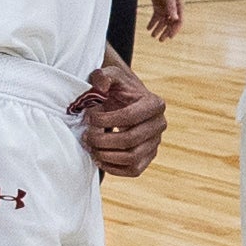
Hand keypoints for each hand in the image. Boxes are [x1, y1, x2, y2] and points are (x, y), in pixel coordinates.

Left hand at [72, 58, 166, 175]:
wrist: (124, 101)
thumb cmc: (116, 88)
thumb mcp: (110, 75)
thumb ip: (103, 76)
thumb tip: (100, 85)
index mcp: (154, 103)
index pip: (129, 117)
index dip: (105, 120)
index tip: (89, 118)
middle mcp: (159, 124)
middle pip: (130, 140)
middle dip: (103, 140)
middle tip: (86, 136)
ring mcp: (156, 142)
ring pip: (132, 158)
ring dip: (107, 156)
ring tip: (91, 147)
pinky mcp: (148, 157)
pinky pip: (133, 170)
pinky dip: (114, 168)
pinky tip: (99, 158)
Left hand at [145, 0, 185, 42]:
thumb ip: (172, 8)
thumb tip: (175, 19)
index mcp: (179, 7)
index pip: (178, 22)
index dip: (174, 30)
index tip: (169, 37)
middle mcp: (173, 9)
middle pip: (170, 24)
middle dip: (165, 32)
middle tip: (160, 40)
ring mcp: (165, 8)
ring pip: (162, 22)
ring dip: (158, 29)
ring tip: (153, 36)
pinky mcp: (157, 7)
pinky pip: (156, 17)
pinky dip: (152, 23)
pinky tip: (148, 28)